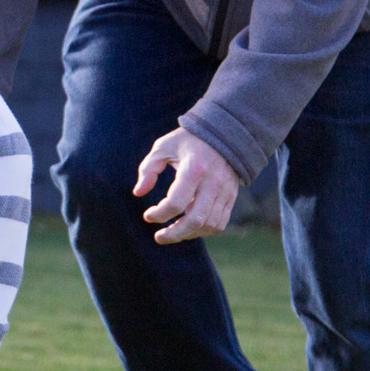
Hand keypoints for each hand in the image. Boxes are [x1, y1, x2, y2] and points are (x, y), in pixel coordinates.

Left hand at [133, 127, 238, 243]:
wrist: (224, 133)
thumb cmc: (187, 141)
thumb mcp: (163, 147)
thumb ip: (148, 169)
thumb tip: (138, 193)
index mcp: (193, 169)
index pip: (176, 203)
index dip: (159, 214)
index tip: (148, 215)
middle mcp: (212, 182)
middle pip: (194, 220)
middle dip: (174, 234)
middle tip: (159, 237)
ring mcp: (224, 191)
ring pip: (208, 225)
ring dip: (188, 234)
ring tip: (173, 232)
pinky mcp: (231, 196)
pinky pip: (219, 223)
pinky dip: (203, 231)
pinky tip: (189, 227)